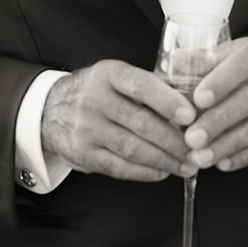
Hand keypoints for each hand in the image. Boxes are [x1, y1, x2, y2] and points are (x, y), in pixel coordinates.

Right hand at [41, 61, 196, 180]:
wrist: (50, 108)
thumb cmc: (96, 91)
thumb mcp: (116, 76)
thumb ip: (149, 87)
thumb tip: (192, 106)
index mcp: (108, 74)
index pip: (141, 86)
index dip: (167, 101)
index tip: (190, 115)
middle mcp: (94, 99)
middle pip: (141, 123)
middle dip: (175, 141)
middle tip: (197, 150)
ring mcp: (87, 128)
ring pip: (133, 149)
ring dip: (165, 160)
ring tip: (186, 165)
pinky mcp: (83, 154)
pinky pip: (120, 167)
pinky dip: (145, 172)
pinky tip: (162, 171)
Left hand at [183, 34, 247, 172]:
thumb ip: (212, 57)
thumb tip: (173, 63)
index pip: (244, 64)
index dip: (221, 82)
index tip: (198, 98)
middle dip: (218, 122)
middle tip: (191, 137)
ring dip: (227, 145)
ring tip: (200, 156)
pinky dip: (245, 156)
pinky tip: (223, 162)